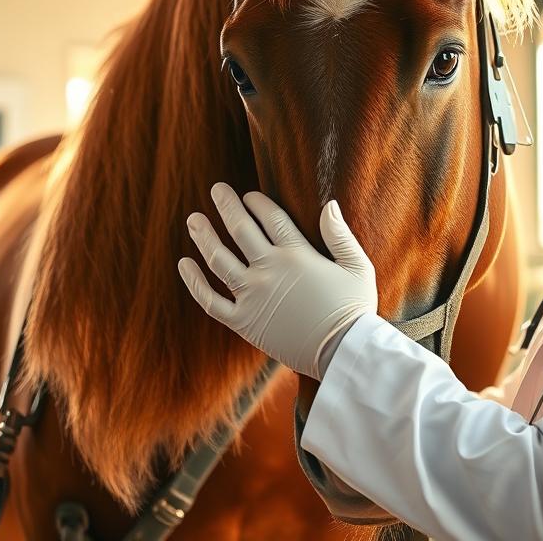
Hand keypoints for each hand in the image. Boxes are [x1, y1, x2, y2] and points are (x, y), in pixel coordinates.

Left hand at [178, 183, 376, 379]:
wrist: (343, 352)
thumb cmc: (354, 309)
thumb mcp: (358, 267)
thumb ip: (340, 235)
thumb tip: (329, 205)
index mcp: (297, 254)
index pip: (270, 218)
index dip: (257, 202)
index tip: (248, 195)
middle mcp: (270, 270)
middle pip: (240, 229)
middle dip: (226, 205)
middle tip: (216, 189)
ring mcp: (253, 296)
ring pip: (219, 259)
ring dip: (203, 236)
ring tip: (193, 220)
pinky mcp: (243, 321)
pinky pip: (210, 300)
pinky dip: (194, 282)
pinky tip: (184, 263)